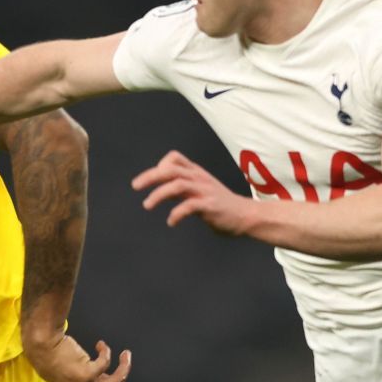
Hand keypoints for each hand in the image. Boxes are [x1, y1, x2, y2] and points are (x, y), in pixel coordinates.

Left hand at [132, 150, 255, 235]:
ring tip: (147, 205)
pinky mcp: (210, 206)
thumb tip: (162, 191)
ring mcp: (205, 191)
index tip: (150, 180)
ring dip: (158, 194)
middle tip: (135, 186)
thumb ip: (183, 188)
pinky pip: (189, 206)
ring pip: (177, 185)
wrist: (246, 216)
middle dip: (150, 176)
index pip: (175, 159)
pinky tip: (171, 222)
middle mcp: (200, 178)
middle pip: (170, 170)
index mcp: (197, 173)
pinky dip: (176, 213)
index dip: (159, 165)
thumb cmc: (221, 204)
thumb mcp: (201, 190)